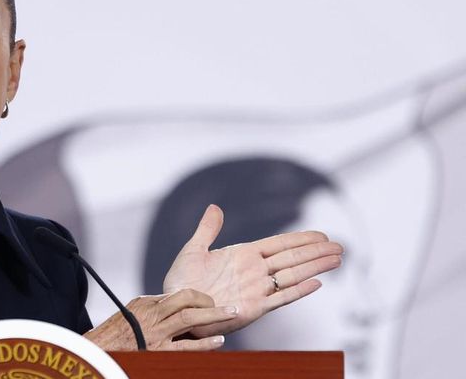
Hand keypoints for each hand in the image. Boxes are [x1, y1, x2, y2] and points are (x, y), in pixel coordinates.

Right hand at [84, 289, 237, 350]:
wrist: (100, 351)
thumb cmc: (116, 332)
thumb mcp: (133, 312)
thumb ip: (154, 306)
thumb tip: (174, 302)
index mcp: (147, 303)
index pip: (178, 294)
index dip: (199, 297)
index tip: (210, 301)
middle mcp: (152, 315)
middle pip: (186, 300)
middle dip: (210, 302)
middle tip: (229, 306)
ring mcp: (156, 333)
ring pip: (189, 319)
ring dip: (213, 317)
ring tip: (231, 315)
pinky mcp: (158, 351)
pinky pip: (186, 346)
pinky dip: (205, 343)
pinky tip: (219, 341)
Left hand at [163, 205, 342, 336]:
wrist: (175, 307)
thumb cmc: (182, 281)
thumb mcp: (194, 250)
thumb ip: (207, 229)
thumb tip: (214, 207)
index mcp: (243, 255)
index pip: (279, 244)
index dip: (301, 239)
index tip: (322, 234)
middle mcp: (254, 271)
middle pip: (292, 258)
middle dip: (316, 251)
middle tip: (340, 246)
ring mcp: (256, 289)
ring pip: (292, 275)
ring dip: (315, 267)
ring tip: (337, 259)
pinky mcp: (254, 308)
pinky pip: (280, 298)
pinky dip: (298, 290)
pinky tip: (317, 283)